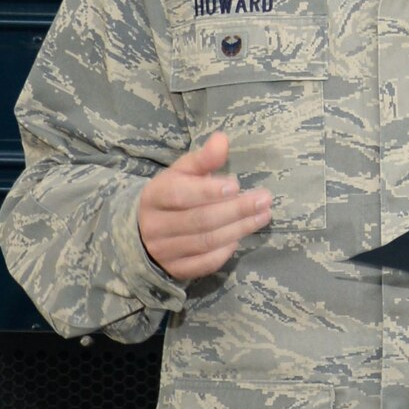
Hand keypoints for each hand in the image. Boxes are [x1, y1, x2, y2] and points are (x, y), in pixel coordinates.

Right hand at [137, 132, 272, 280]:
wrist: (144, 231)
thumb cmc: (172, 195)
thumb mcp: (182, 173)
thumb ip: (203, 158)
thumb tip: (221, 139)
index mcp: (154, 196)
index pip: (179, 195)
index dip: (208, 191)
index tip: (236, 185)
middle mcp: (154, 225)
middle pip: (199, 220)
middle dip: (236, 210)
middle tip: (264, 199)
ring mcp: (163, 251)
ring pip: (205, 242)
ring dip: (239, 228)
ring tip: (263, 215)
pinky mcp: (175, 269)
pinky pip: (204, 263)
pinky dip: (225, 251)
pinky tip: (241, 237)